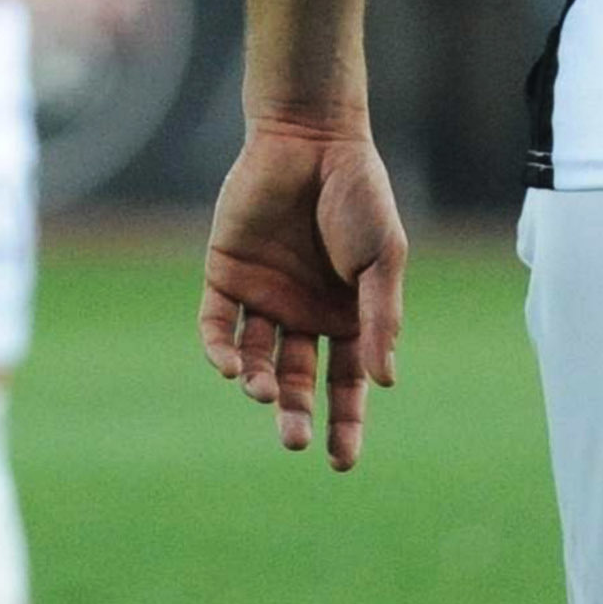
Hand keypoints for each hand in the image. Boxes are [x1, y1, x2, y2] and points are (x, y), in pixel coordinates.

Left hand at [200, 120, 407, 471]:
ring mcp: (264, 297)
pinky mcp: (225, 277)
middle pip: (297, 379)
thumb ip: (381, 317)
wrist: (312, 141)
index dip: (347, 421)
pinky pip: (217, 327)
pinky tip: (232, 368)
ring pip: (256, 359)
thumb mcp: (383, 259)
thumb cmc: (360, 196)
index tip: (342, 462)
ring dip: (258, 384)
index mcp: (350, 313)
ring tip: (264, 395)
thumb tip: (385, 380)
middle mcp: (305, 313)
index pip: (348, 380)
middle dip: (297, 414)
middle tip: (296, 442)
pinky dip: (221, 351)